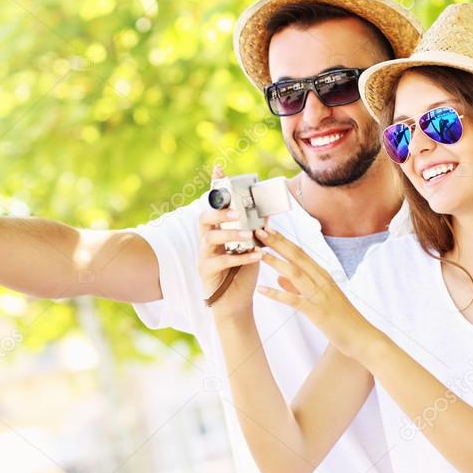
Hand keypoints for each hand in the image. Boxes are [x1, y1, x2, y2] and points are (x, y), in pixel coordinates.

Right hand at [197, 166, 262, 317]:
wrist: (236, 303)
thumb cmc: (242, 273)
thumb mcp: (252, 246)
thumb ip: (257, 229)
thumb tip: (268, 209)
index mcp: (217, 229)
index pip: (215, 204)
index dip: (216, 186)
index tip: (220, 169)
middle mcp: (207, 239)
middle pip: (205, 218)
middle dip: (220, 212)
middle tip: (236, 211)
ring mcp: (204, 255)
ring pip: (209, 239)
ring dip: (230, 234)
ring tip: (249, 235)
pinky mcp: (206, 272)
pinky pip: (220, 261)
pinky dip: (239, 257)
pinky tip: (255, 255)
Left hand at [253, 226, 378, 358]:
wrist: (361, 337)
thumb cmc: (341, 318)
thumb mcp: (319, 297)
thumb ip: (297, 287)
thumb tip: (279, 277)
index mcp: (322, 275)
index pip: (300, 253)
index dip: (283, 240)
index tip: (268, 228)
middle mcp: (321, 280)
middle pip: (297, 257)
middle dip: (277, 242)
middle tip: (259, 231)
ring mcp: (320, 295)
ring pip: (295, 273)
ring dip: (275, 261)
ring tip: (258, 253)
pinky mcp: (317, 312)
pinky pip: (294, 300)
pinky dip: (276, 294)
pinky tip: (261, 289)